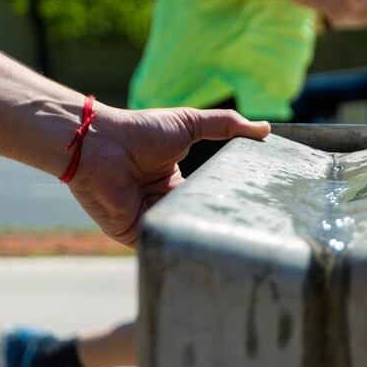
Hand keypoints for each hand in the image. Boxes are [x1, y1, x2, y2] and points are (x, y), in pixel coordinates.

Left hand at [67, 104, 270, 245]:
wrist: (100, 145)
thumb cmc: (140, 131)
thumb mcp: (190, 124)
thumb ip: (227, 125)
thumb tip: (266, 129)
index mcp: (177, 182)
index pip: (209, 197)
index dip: (229, 199)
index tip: (257, 203)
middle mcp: (166, 203)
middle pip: (199, 218)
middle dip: (219, 220)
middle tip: (251, 224)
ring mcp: (152, 221)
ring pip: (185, 233)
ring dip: (202, 230)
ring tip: (233, 233)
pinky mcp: (138, 234)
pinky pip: (164, 242)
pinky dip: (180, 240)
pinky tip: (200, 237)